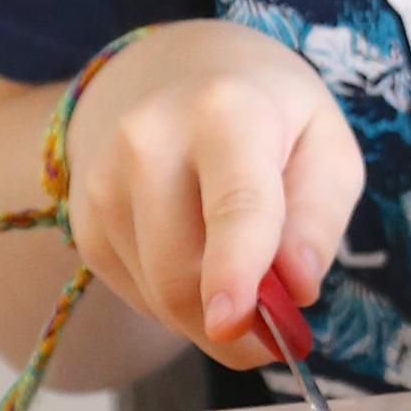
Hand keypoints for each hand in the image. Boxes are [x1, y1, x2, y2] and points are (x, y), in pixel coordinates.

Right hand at [65, 23, 363, 364]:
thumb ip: (320, 219)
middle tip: (276, 335)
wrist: (179, 75)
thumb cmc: (271, 118)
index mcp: (227, 112)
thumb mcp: (326, 149)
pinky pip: (137, 296)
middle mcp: (149, 141)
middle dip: (234, 326)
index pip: (233, 203)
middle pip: (182, 271)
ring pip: (158, 296)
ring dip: (208, 315)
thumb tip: (296, 288)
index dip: (233, 270)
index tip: (233, 323)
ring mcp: (105, 181)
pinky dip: (176, 302)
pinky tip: (195, 256)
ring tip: (238, 272)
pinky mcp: (84, 219)